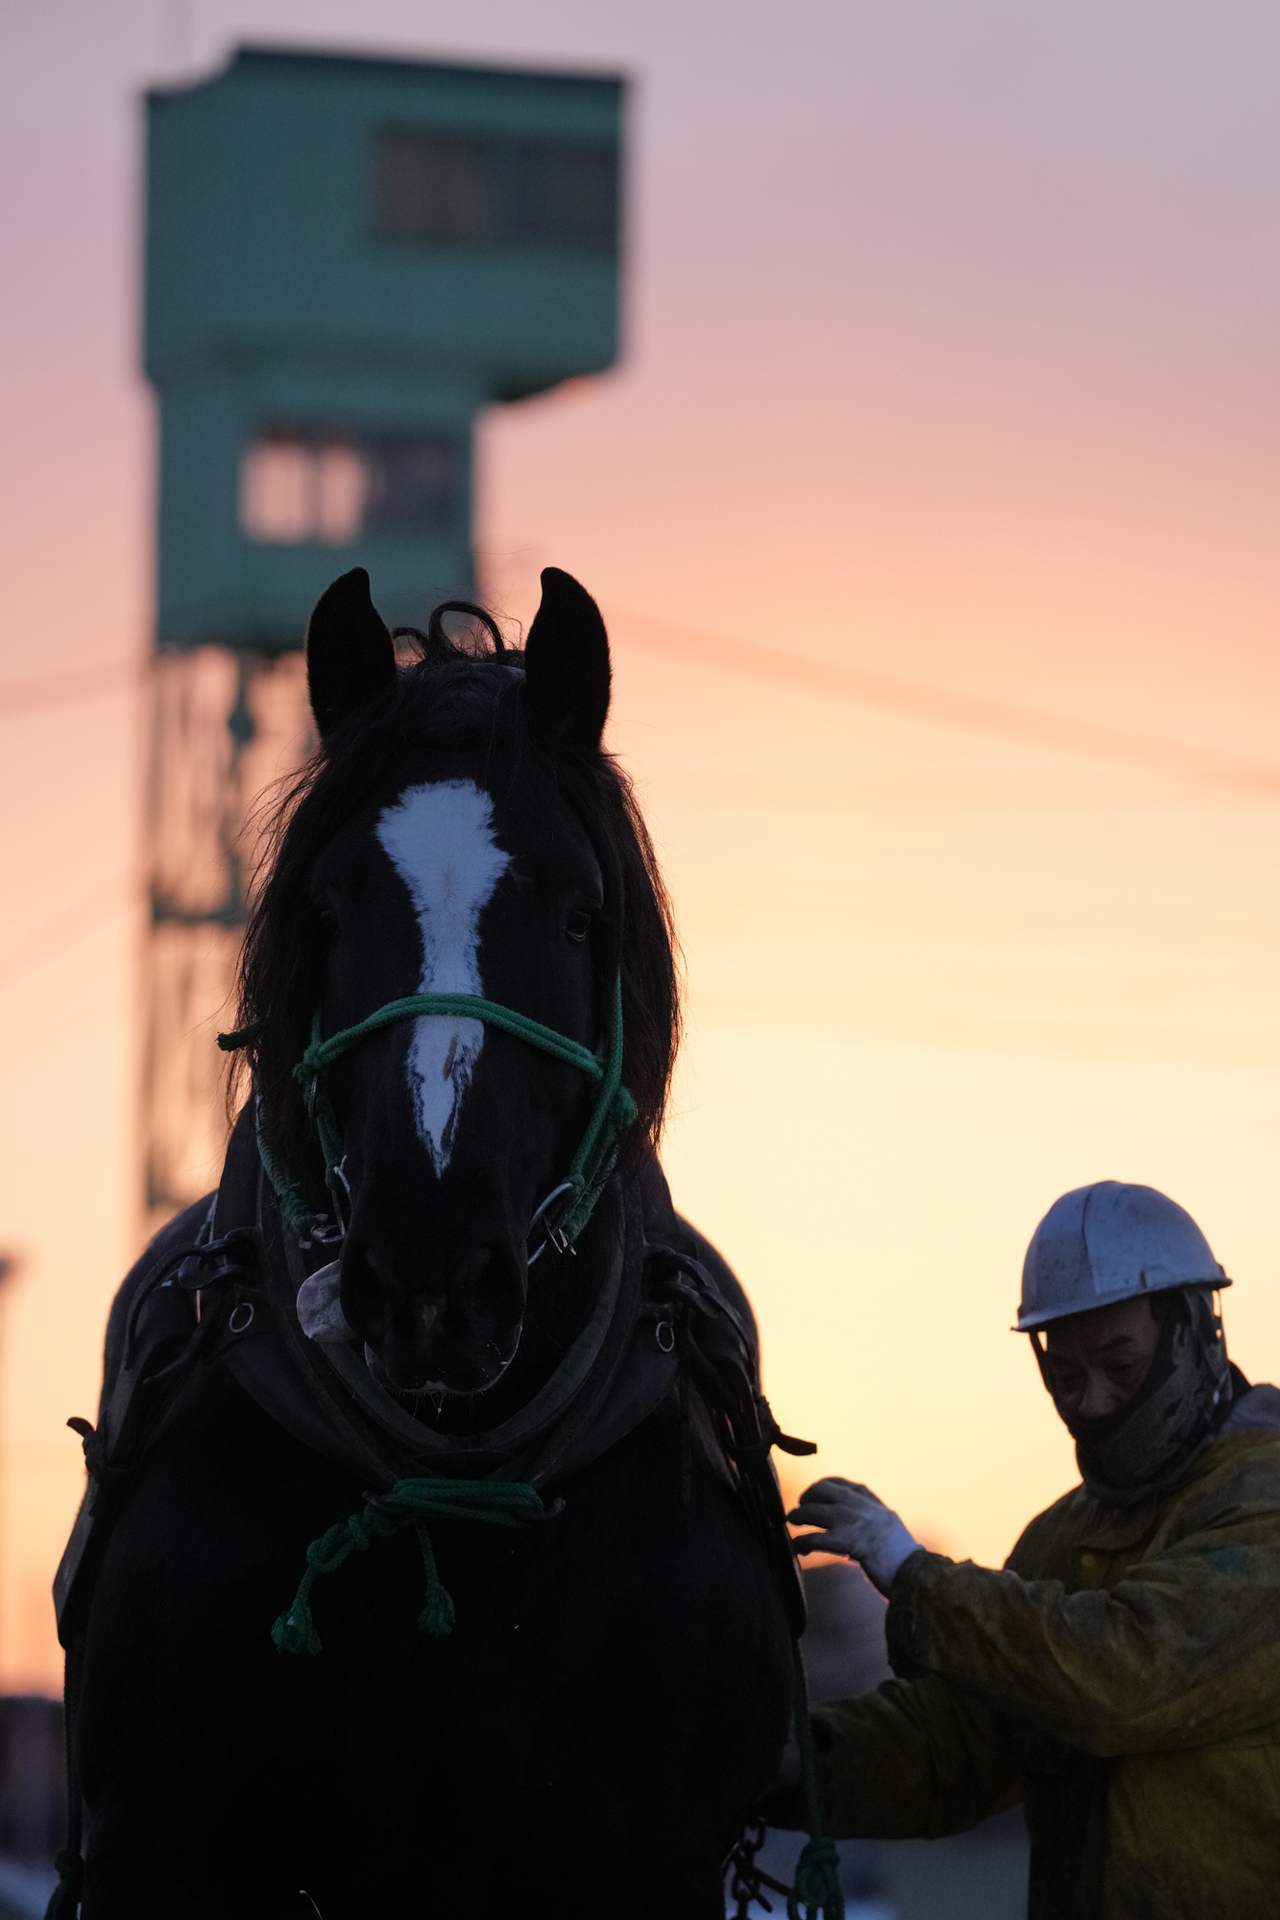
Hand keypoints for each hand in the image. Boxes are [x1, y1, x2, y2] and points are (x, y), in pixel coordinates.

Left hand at [788, 1477, 921, 1596]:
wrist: (916, 1574)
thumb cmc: (903, 1559)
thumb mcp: (889, 1528)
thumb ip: (872, 1520)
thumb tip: (856, 1528)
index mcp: (873, 1504)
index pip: (842, 1483)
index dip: (823, 1486)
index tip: (813, 1493)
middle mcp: (863, 1507)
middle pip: (824, 1490)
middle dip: (807, 1496)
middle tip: (800, 1510)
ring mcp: (855, 1523)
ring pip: (814, 1510)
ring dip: (798, 1515)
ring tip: (792, 1522)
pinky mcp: (849, 1542)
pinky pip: (816, 1538)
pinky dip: (802, 1542)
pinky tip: (798, 1548)